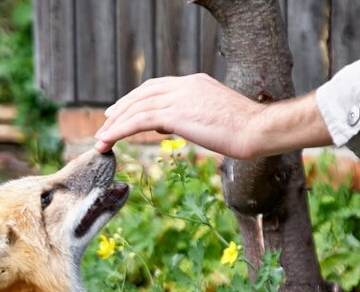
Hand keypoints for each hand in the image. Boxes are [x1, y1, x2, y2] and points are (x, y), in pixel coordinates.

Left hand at [94, 73, 330, 158]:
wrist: (258, 130)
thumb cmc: (244, 130)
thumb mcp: (213, 118)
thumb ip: (189, 117)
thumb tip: (169, 125)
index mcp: (194, 82)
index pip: (157, 87)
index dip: (137, 99)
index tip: (122, 110)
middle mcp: (184, 85)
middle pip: (143, 94)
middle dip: (121, 109)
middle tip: (106, 123)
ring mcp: (179, 97)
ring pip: (136, 108)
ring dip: (115, 124)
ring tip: (101, 139)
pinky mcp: (175, 114)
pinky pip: (138, 121)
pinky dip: (119, 130)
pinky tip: (108, 140)